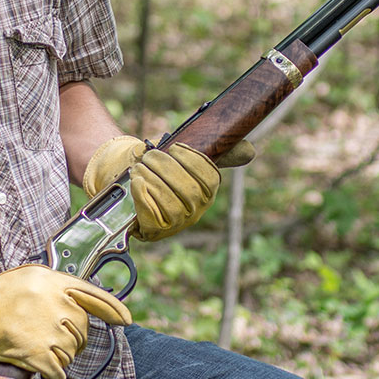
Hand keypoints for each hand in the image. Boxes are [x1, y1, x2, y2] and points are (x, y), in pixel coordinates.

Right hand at [0, 258, 131, 378]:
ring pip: (72, 352)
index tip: (126, 321)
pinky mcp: (36, 353)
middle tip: (54, 337)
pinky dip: (53, 373)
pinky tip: (42, 366)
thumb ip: (61, 287)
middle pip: (83, 330)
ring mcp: (48, 331)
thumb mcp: (34, 277)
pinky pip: (58, 371)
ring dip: (60, 355)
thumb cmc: (0, 293)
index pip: (95, 297)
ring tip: (41, 347)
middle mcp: (57, 305)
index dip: (114, 310)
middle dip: (74, 337)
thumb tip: (85, 302)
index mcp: (57, 283)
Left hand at [82, 135, 256, 241]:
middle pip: (187, 189)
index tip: (176, 147)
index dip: (192, 161)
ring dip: (151, 178)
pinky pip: (151, 214)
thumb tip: (250, 151)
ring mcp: (175, 223)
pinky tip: (136, 181)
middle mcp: (195, 210)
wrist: (128, 182)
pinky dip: (142, 194)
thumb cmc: (160, 168)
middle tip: (150, 155)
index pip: (209, 178)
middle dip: (166, 167)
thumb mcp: (186, 156)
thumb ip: (216, 152)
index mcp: (207, 191)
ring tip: (140, 166)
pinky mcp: (154, 231)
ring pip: (168, 201)